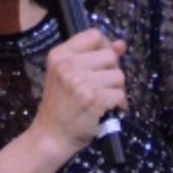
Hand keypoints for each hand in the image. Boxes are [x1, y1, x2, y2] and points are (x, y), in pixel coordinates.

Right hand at [32, 29, 126, 154]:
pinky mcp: (92, 99)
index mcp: (59, 55)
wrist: (50, 137)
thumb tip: (121, 44)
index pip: (94, 35)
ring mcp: (80, 82)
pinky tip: (108, 111)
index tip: (103, 63)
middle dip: (113, 72)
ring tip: (103, 100)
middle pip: (110, 56)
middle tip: (102, 87)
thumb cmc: (61, 107)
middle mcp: (68, 65)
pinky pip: (120, 95)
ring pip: (119, 76)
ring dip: (117, 90)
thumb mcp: (69, 76)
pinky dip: (119, 105)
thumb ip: (94, 57)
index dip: (106, 47)